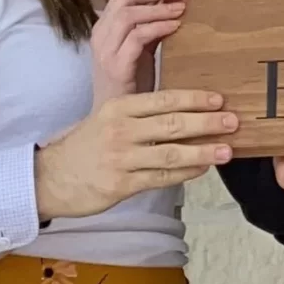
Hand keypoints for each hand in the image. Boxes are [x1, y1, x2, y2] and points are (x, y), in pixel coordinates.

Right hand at [33, 91, 236, 219]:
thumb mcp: (107, 118)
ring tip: (227, 150)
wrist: (50, 177)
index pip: (163, 99)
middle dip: (206, 122)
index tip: (219, 99)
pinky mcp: (122, 184)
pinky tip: (202, 168)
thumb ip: (140, 113)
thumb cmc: (85, 146)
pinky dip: (185, 172)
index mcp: (119, 107)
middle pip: (171, 124)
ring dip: (203, 151)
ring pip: (170, 153)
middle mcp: (121, 130)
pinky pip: (161, 177)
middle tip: (233, 121)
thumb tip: (183, 111)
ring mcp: (122, 158)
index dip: (194, 99)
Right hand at [89, 0, 189, 102]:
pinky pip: (136, 37)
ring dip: (159, 5)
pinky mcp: (115, 66)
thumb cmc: (132, 85)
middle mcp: (101, 33)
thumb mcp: (143, 49)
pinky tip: (176, 25)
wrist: (116, 122)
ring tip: (183, 5)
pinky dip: (157, 27)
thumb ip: (153, 26)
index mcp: (106, 25)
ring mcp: (105, 50)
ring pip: (128, 13)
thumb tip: (177, 1)